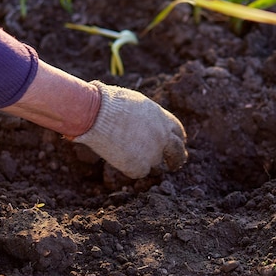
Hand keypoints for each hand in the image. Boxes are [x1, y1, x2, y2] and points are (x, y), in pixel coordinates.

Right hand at [71, 81, 187, 178]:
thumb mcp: (137, 104)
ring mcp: (153, 154)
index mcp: (163, 119)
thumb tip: (144, 123)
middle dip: (177, 160)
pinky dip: (130, 168)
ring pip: (156, 164)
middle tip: (174, 165)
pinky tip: (119, 159)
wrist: (98, 113)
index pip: (178, 132)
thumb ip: (147, 117)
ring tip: (129, 155)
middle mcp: (163, 137)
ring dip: (146, 162)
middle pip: (177, 153)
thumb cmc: (110, 103)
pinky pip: (139, 172)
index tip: (178, 144)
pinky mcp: (139, 167)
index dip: (178, 140)